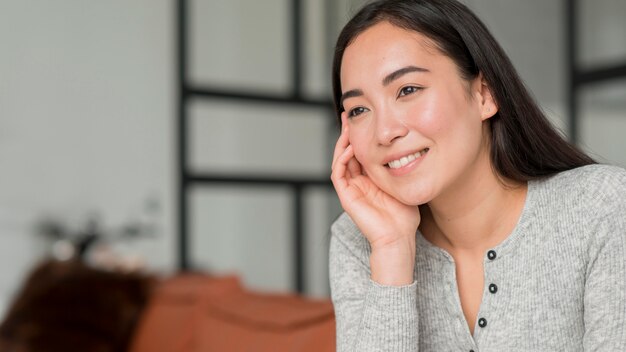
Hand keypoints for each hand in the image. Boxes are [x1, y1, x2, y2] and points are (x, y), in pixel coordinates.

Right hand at [331, 117, 419, 284]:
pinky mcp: (346, 197)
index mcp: (370, 180)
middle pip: (347, 152)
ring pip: (340, 160)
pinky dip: (342, 159)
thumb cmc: (405, 216)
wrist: (399, 238)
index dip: (360, 135)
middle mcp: (358, 183)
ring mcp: (351, 189)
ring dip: (342, 143)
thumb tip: (414, 145)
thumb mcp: (406, 183)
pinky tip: (351, 147)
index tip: (364, 118)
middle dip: (348, 133)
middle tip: (349, 115)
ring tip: (348, 126)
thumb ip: (403, 167)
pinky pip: (338, 173)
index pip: (360, 152)